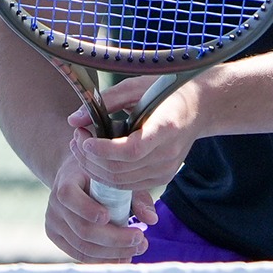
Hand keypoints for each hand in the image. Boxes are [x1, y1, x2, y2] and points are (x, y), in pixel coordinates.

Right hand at [43, 110, 154, 261]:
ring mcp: (53, 222)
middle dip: (115, 239)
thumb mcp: (116, 179)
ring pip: (82, 246)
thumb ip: (135, 197)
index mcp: (66, 181)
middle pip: (82, 229)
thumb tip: (151, 219)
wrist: (74, 179)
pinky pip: (79, 254)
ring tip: (136, 249)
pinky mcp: (56, 236)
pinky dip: (102, 259)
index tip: (108, 216)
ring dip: (112, 253)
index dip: (87, 209)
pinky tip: (122, 257)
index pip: (69, 196)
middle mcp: (54, 203)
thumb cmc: (100, 178)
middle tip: (141, 240)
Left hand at [68, 76, 206, 199]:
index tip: (84, 138)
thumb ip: (106, 102)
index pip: (131, 150)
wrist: (198, 108)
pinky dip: (106, 176)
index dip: (103, 150)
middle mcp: (168, 154)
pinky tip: (97, 158)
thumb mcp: (136, 87)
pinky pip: (128, 185)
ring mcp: (166, 170)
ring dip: (94, 168)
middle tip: (76, 138)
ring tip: (81, 146)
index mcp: (165, 127)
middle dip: (90, 157)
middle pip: (120, 169)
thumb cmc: (165, 93)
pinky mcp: (163, 178)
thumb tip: (73, 120)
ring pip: (120, 182)